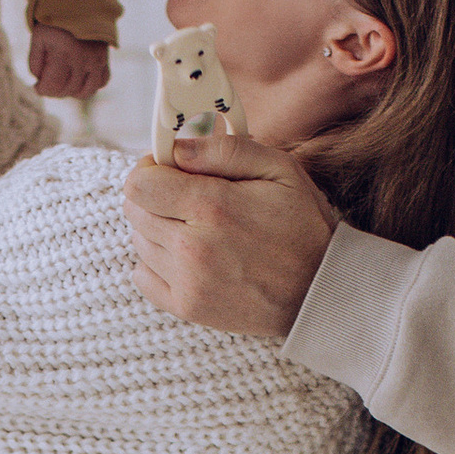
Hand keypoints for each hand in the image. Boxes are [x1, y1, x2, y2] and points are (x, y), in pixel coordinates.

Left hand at [28, 25, 110, 99]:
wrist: (79, 4)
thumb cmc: (55, 23)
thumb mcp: (38, 38)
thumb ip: (35, 61)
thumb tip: (39, 80)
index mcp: (64, 52)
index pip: (53, 86)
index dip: (42, 90)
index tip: (37, 86)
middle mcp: (83, 58)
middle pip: (68, 90)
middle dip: (54, 91)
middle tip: (48, 82)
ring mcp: (97, 60)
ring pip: (86, 91)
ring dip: (72, 92)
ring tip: (63, 83)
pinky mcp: (105, 59)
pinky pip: (101, 82)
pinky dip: (90, 86)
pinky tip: (79, 80)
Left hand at [125, 136, 339, 341]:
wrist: (319, 289)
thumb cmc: (301, 225)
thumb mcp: (278, 169)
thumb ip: (225, 150)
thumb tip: (178, 147)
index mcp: (213, 207)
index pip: (139, 183)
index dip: (150, 168)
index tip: (171, 169)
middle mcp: (192, 248)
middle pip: (135, 210)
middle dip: (156, 195)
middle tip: (190, 198)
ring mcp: (187, 282)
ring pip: (139, 241)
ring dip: (158, 228)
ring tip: (197, 228)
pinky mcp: (186, 306)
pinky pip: (142, 276)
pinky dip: (157, 263)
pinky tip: (189, 257)